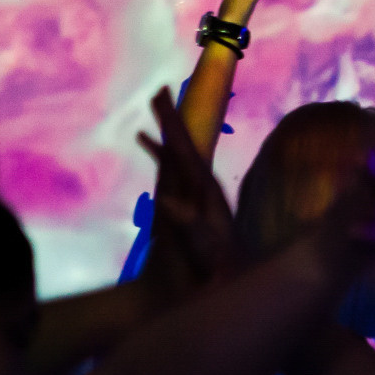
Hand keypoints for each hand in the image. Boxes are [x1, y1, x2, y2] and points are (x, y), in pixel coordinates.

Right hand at [138, 87, 237, 296]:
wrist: (230, 284)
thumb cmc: (220, 271)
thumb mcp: (206, 251)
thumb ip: (189, 225)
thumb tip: (166, 198)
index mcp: (207, 191)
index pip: (188, 151)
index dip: (174, 127)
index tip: (164, 104)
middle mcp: (203, 185)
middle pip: (185, 144)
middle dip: (172, 118)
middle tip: (159, 90)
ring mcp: (196, 191)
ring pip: (177, 151)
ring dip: (165, 129)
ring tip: (154, 105)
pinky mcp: (189, 199)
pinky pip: (170, 167)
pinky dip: (158, 150)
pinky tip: (144, 140)